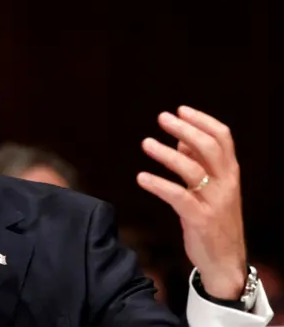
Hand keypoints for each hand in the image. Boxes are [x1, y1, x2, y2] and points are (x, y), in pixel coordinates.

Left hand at [136, 105, 245, 299]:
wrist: (225, 261)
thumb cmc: (214, 221)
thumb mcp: (212, 189)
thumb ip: (200, 165)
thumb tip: (183, 141)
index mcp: (230, 173)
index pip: (222, 138)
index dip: (201, 120)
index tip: (180, 109)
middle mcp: (226, 184)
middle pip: (209, 147)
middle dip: (185, 129)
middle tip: (162, 118)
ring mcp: (214, 202)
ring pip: (193, 169)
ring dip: (166, 154)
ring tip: (146, 142)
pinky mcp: (200, 220)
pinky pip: (178, 197)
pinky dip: (159, 184)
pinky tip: (142, 177)